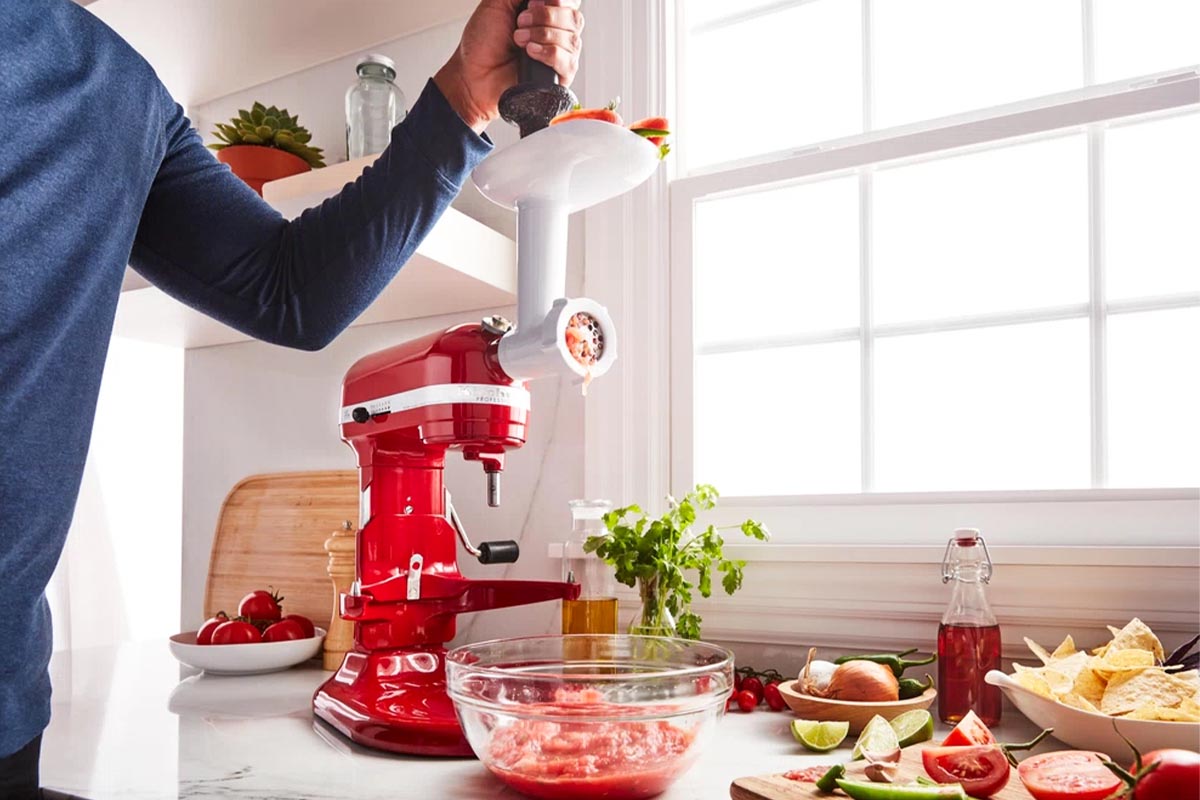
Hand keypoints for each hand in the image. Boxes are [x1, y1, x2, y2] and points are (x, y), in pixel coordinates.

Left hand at [435, 0, 583, 133]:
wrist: (473, 74)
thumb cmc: (483, 43)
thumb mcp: (498, 3)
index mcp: (546, 14)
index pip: (570, 3)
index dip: (560, 1)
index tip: (533, 2)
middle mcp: (557, 34)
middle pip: (575, 18)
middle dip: (546, 16)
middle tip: (521, 21)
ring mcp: (560, 56)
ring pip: (572, 39)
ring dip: (542, 35)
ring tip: (518, 40)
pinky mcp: (559, 78)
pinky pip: (567, 61)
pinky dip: (548, 53)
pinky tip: (530, 52)